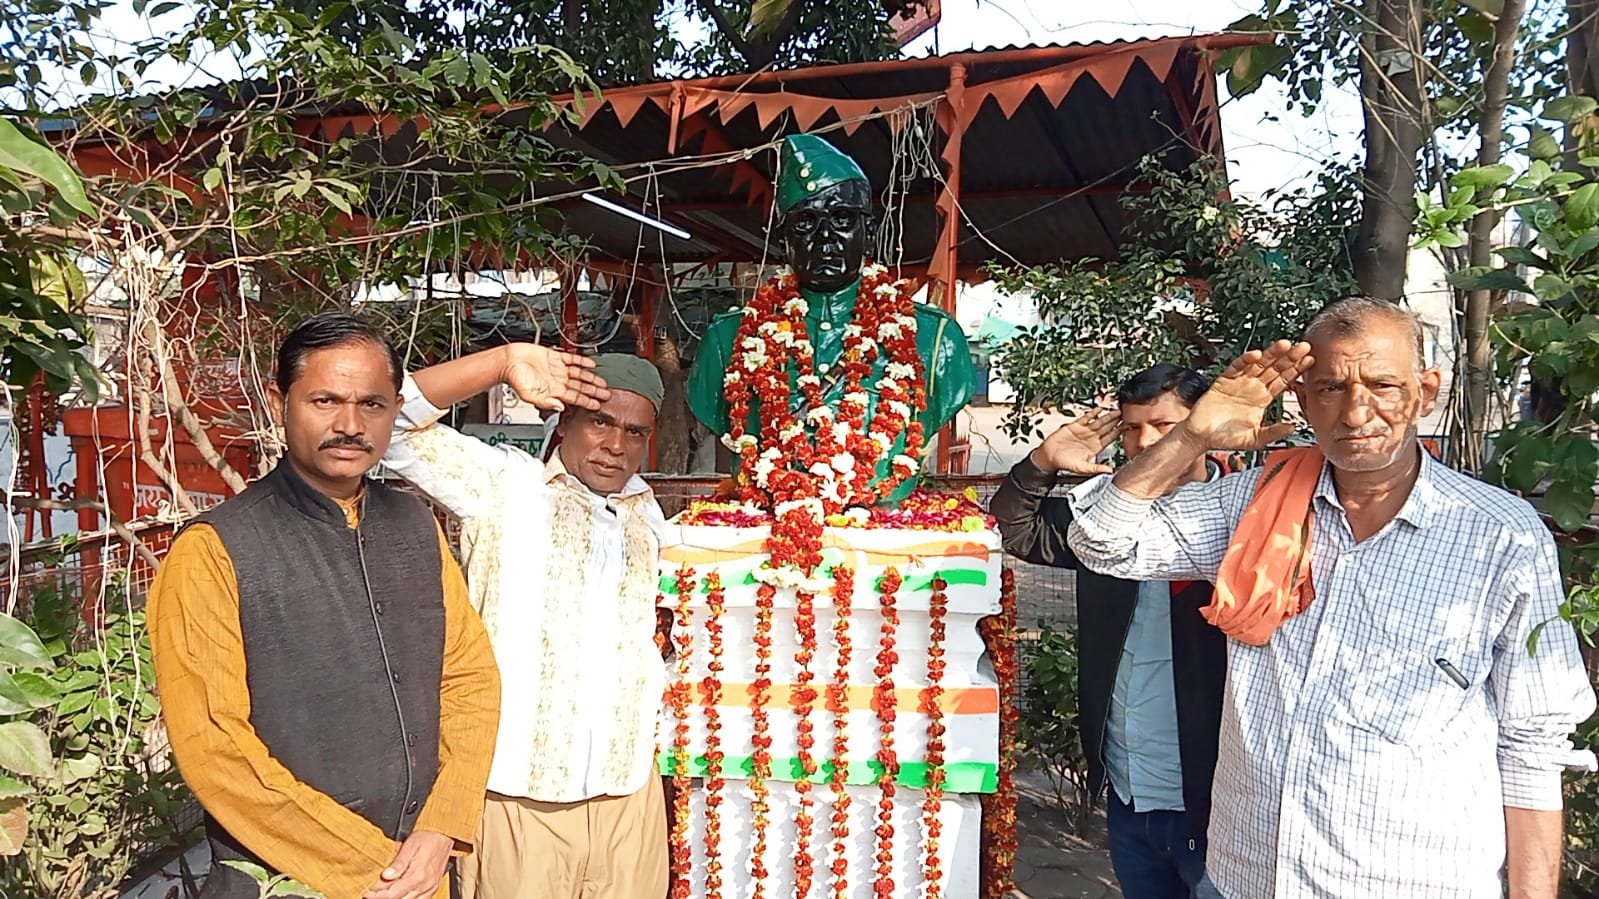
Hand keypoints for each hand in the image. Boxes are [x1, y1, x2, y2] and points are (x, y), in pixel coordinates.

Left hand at [364, 830, 452, 898]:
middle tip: (370, 894)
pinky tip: (397, 895)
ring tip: (382, 894)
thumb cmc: (428, 837)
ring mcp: (429, 889)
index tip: (366, 894)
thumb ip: (399, 862)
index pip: (392, 894)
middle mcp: (425, 886)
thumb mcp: (411, 845)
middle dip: (383, 898)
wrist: (445, 835)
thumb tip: (386, 876)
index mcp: (418, 875)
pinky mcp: (432, 890)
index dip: (377, 896)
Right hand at [502, 345, 608, 411]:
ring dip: (591, 378)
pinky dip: (582, 361)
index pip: (575, 398)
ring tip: (602, 382)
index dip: (587, 401)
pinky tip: (591, 364)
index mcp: (553, 391)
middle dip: (594, 391)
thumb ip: (545, 402)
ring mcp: (557, 369)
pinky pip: (572, 359)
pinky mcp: (554, 357)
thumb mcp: (529, 395)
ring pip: (579, 374)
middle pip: (580, 387)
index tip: (597, 404)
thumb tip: (560, 407)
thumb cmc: (514, 378)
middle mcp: (557, 381)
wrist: (507, 361)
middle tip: (606, 395)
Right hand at [1030, 405, 1118, 474]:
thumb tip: (1109, 471)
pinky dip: (1092, 413)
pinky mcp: (1075, 426)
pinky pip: (1086, 417)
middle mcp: (1091, 438)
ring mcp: (1084, 431)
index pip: (1110, 438)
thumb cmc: (1064, 463)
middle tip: (1125, 413)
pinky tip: (1099, 409)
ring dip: (1107, 416)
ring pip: (1099, 421)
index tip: (1127, 426)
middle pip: (1107, 427)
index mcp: (1095, 447)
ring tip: (1116, 410)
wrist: (1049, 456)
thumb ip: (1096, 468)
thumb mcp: (1082, 467)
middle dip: (1116, 421)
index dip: (1118, 432)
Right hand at [1183, 340, 1314, 450]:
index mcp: (1262, 399)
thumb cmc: (1225, 438)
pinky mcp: (1223, 381)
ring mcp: (1239, 382)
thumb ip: (1273, 432)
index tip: (1310, 360)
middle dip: (1290, 357)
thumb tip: (1293, 427)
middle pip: (1275, 368)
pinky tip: (1255, 355)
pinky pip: (1236, 368)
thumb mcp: (1254, 439)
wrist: (1200, 437)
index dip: (1296, 370)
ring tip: (1285, 345)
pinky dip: (1245, 361)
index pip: (1284, 381)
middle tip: (1304, 346)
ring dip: (1271, 354)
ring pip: (1259, 364)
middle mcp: (1253, 388)